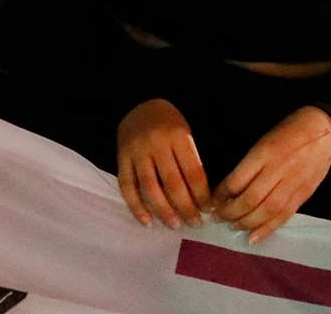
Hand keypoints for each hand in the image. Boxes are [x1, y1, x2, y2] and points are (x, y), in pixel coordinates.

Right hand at [116, 99, 209, 228]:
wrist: (140, 106)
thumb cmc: (170, 124)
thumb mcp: (186, 134)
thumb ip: (191, 160)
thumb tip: (202, 197)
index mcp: (179, 137)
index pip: (193, 171)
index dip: (202, 193)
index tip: (209, 209)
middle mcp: (157, 145)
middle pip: (172, 182)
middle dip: (185, 206)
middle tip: (194, 223)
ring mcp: (137, 153)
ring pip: (150, 188)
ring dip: (163, 210)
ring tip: (174, 224)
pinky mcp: (121, 160)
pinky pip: (127, 187)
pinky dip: (136, 207)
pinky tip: (147, 221)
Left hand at [213, 107, 330, 243]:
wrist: (325, 129)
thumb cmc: (289, 132)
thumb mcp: (263, 141)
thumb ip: (249, 165)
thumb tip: (229, 190)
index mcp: (264, 153)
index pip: (236, 181)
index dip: (221, 195)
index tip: (213, 202)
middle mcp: (278, 169)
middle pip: (250, 199)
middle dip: (230, 213)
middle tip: (219, 218)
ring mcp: (293, 183)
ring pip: (267, 211)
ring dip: (246, 223)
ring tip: (234, 226)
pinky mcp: (304, 193)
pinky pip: (284, 215)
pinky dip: (267, 229)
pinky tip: (253, 237)